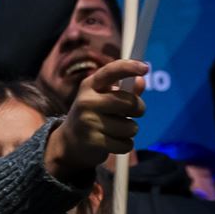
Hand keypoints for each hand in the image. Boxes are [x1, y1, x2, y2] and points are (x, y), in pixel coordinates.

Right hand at [46, 58, 147, 179]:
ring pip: (131, 127)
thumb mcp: (105, 99)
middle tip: (130, 113)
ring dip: (129, 131)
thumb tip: (141, 81)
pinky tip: (112, 142)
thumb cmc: (94, 115)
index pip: (110, 71)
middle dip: (138, 109)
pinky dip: (124, 145)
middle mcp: (87, 101)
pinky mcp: (92, 141)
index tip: (145, 68)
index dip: (128, 67)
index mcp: (90, 86)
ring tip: (115, 130)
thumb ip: (125, 91)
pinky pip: (126, 144)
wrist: (69, 142)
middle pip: (130, 103)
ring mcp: (88, 121)